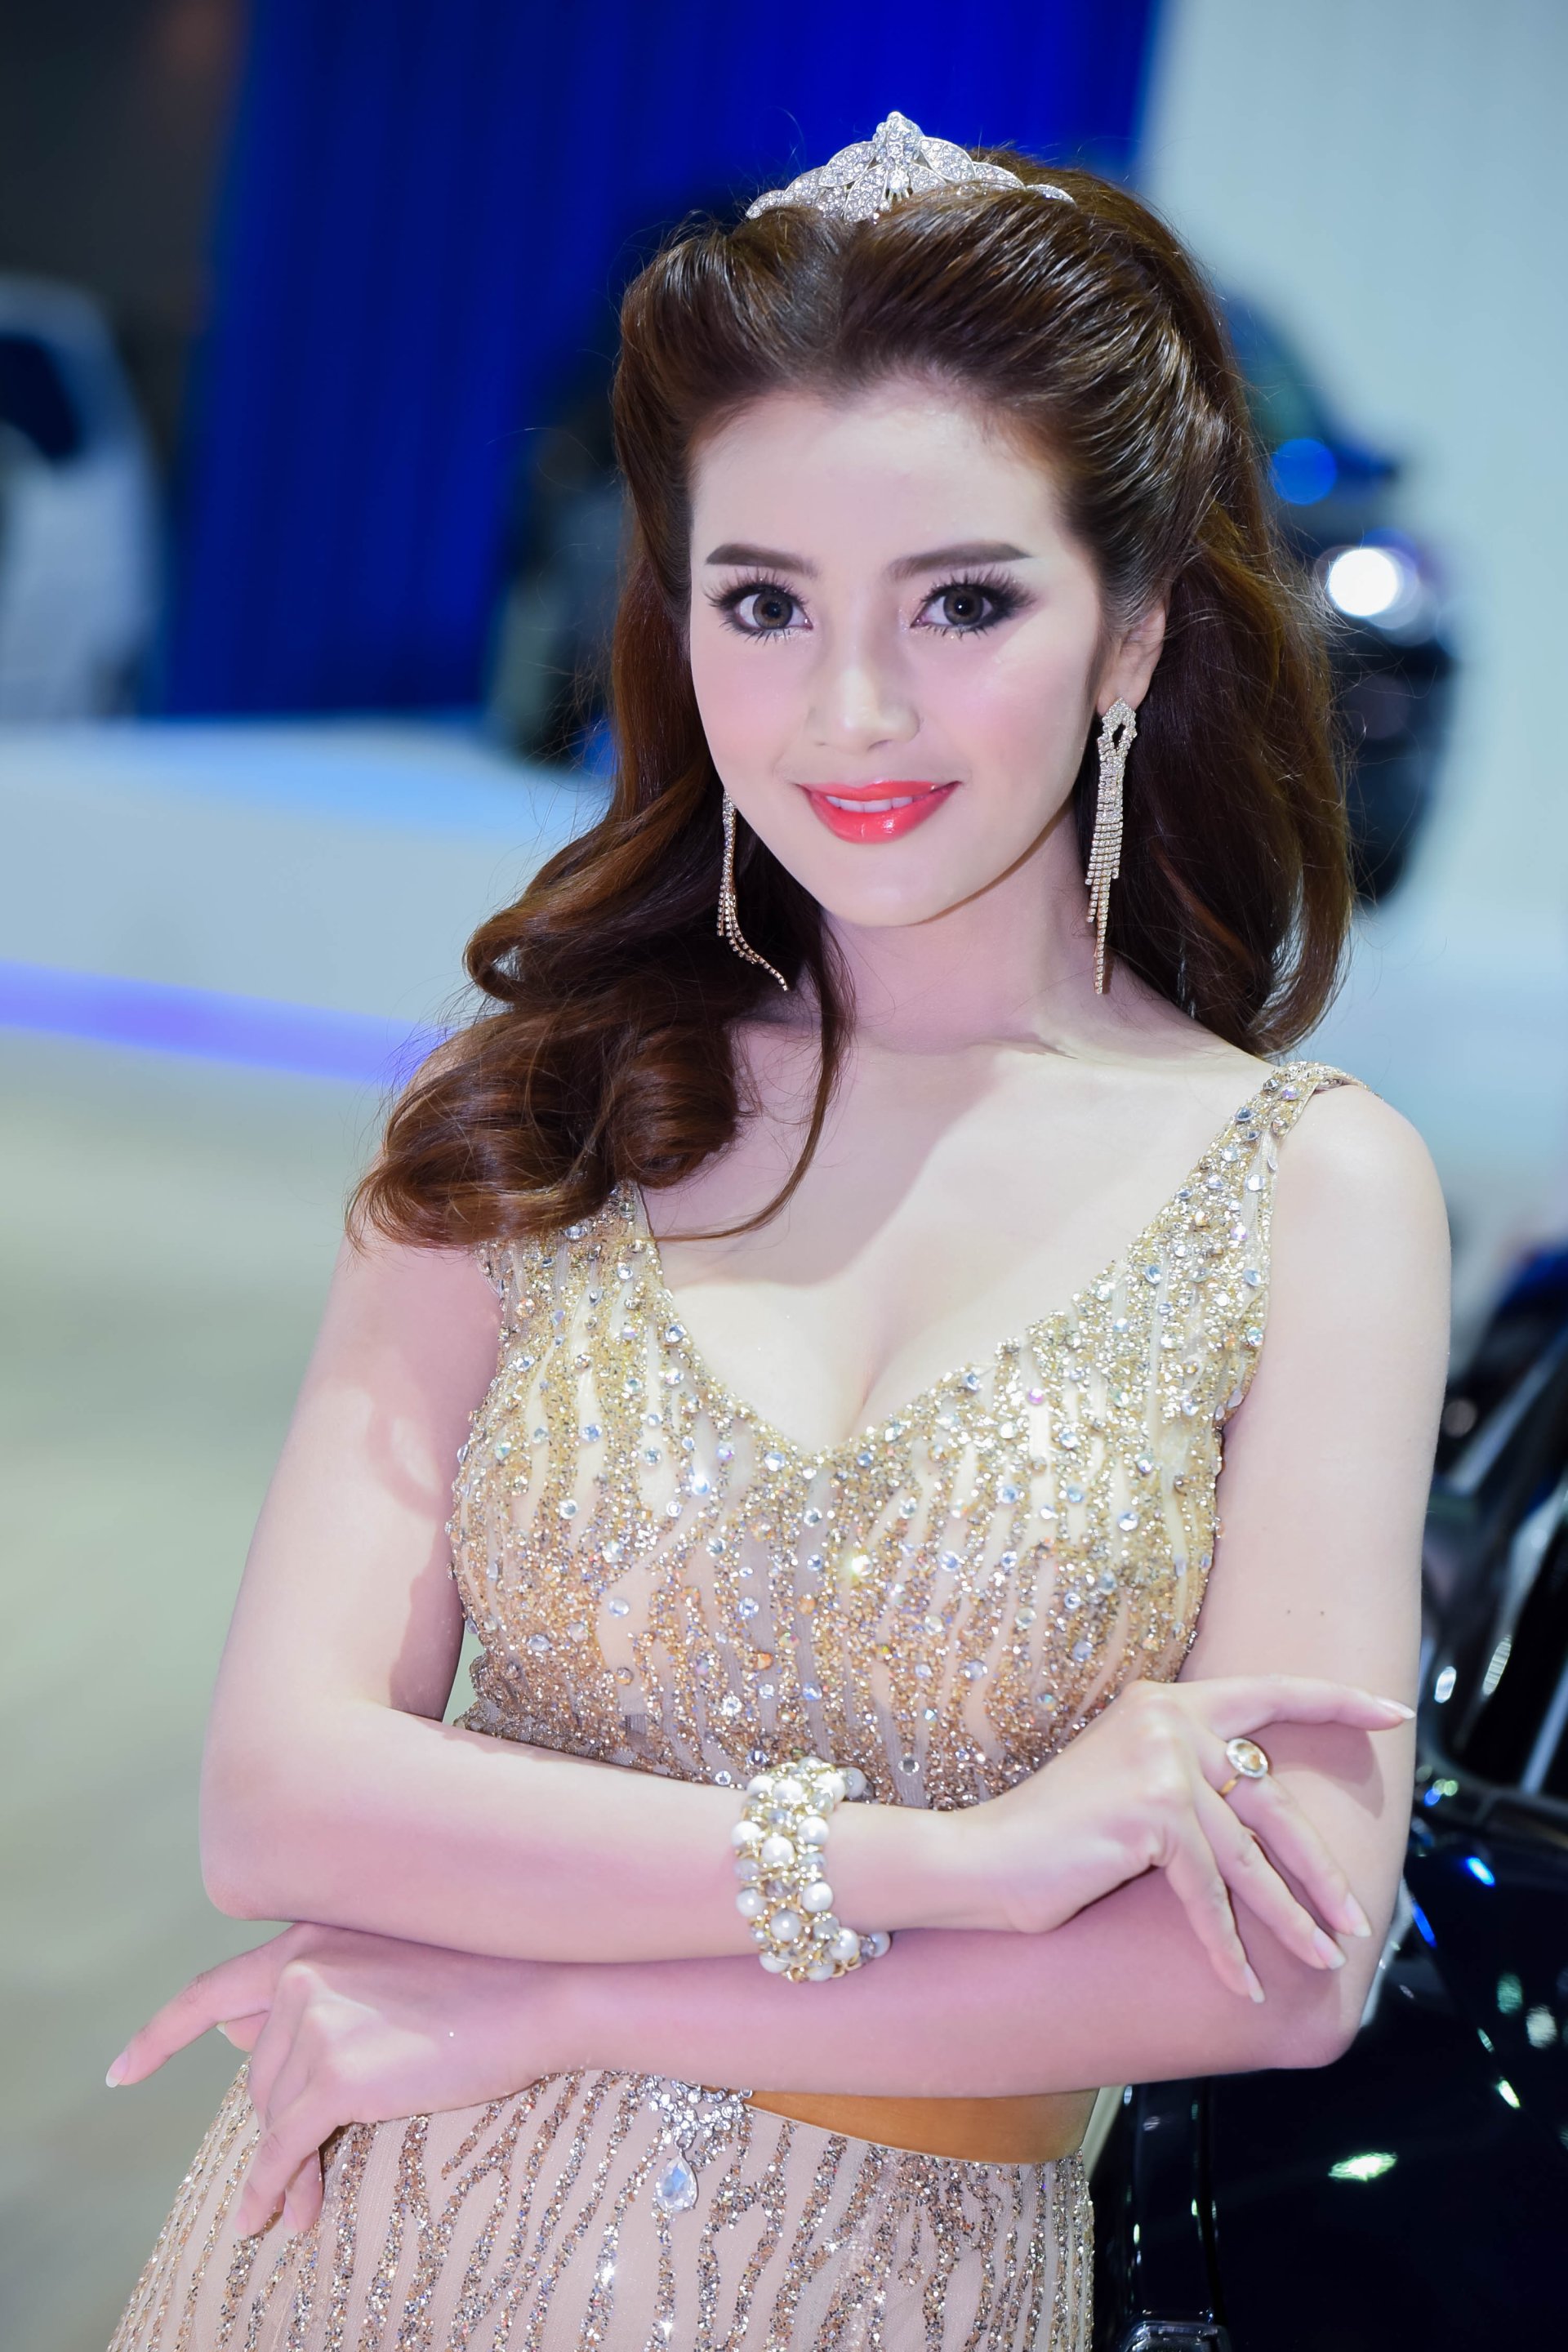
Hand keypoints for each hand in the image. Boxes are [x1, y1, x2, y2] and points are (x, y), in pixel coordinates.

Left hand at [105, 1924, 575, 2237]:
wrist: (547, 1985)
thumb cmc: (487, 1973)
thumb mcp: (393, 1959)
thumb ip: (322, 1988)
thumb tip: (244, 2041)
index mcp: (311, 1934)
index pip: (211, 1992)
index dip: (160, 2036)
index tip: (121, 2071)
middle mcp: (300, 1968)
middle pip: (258, 2072)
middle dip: (274, 2125)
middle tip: (294, 2180)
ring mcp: (316, 2018)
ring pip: (274, 2112)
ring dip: (287, 2165)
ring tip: (306, 2207)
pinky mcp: (337, 2074)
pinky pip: (286, 2148)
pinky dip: (274, 2189)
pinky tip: (274, 2219)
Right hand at [965, 1676, 1411, 1999]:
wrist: (977, 1862)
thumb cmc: (1052, 1840)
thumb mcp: (1133, 1794)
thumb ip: (1192, 1786)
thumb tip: (1265, 1824)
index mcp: (1168, 1703)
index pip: (1269, 1693)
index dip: (1335, 1703)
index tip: (1393, 1714)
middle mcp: (1170, 1720)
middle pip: (1272, 1801)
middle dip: (1320, 1871)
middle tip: (1358, 1919)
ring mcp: (1162, 1762)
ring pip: (1250, 1858)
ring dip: (1289, 1920)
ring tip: (1322, 1960)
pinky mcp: (1154, 1812)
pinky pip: (1208, 1893)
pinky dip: (1225, 1946)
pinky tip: (1242, 1985)